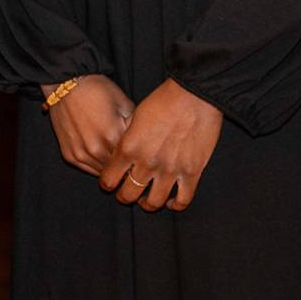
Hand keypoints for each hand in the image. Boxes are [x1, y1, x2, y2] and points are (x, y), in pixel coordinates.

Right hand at [42, 74, 133, 175]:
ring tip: (116, 159)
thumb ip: (135, 126)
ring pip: (103, 173)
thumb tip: (144, 141)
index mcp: (113, 136)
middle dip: (125, 166)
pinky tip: (101, 155)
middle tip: (131, 161)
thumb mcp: (124, 103)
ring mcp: (81, 153)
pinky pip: (88, 169)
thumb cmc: (96, 90)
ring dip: (110, 168)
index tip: (142, 157)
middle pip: (118, 170)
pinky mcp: (69, 155)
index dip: (138, 159)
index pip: (133, 160)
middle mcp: (96, 149)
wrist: (66, 84)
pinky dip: (96, 165)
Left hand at [100, 78, 221, 211]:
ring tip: (147, 200)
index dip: (108, 184)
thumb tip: (121, 154)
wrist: (193, 94)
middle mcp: (147, 163)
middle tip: (127, 194)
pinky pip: (182, 200)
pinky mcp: (192, 172)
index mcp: (128, 147)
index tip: (110, 183)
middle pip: (128, 194)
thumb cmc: (162, 100)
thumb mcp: (134, 117)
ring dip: (148, 204)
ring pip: (153, 202)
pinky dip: (175, 205)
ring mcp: (170, 170)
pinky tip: (170, 201)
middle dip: (125, 197)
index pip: (109, 179)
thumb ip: (127, 139)